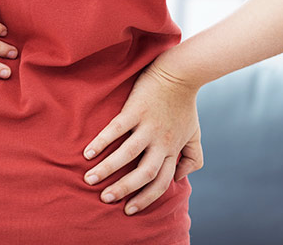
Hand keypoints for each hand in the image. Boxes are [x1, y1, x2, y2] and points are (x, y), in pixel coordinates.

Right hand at [81, 62, 203, 215]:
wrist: (180, 74)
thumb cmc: (185, 104)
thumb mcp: (195, 134)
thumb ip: (193, 158)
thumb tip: (180, 177)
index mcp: (173, 150)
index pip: (161, 182)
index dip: (145, 199)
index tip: (129, 209)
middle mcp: (161, 142)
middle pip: (143, 174)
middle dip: (123, 189)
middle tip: (105, 199)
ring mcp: (148, 126)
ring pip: (127, 155)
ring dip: (107, 170)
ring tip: (89, 179)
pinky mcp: (136, 110)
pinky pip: (116, 129)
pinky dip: (101, 142)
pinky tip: (87, 153)